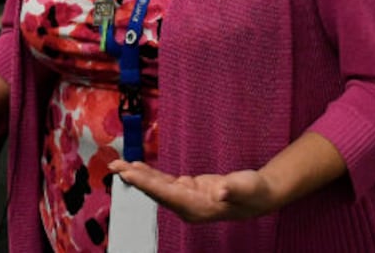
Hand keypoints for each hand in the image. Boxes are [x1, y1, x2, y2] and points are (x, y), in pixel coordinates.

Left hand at [108, 161, 277, 222]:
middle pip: (156, 192)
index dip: (148, 184)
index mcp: (197, 208)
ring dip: (139, 176)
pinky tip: (138, 168)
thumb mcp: (247, 188)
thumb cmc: (254, 193)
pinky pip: (164, 182)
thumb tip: (220, 191)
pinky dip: (150, 174)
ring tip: (119, 165)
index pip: (167, 195)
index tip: (130, 174)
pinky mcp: (188, 190)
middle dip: (136, 179)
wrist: (259, 197)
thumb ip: (233, 189)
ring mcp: (186, 198)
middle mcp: (187, 206)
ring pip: (157, 187)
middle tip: (115, 167)